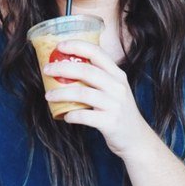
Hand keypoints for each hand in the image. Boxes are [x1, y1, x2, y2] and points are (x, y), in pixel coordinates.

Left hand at [42, 40, 155, 156]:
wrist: (137, 139)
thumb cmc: (119, 111)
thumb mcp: (115, 89)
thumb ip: (99, 77)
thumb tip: (67, 66)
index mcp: (118, 75)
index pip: (97, 53)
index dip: (77, 46)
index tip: (59, 46)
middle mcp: (118, 87)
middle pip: (86, 71)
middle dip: (62, 68)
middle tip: (46, 70)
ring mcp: (115, 105)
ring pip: (82, 93)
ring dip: (61, 93)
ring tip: (48, 95)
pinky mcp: (110, 122)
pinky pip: (84, 116)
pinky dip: (71, 115)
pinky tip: (65, 116)